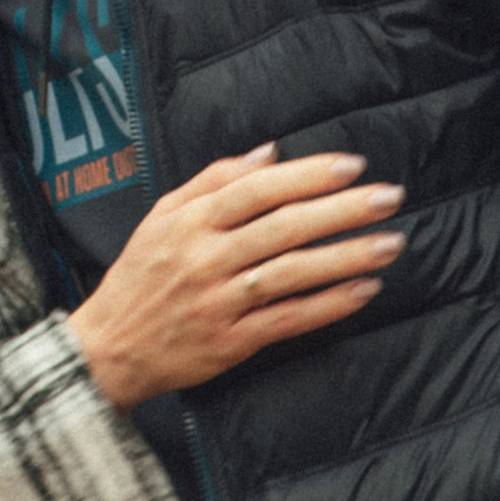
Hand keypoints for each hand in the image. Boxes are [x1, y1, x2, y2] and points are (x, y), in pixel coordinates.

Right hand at [69, 150, 403, 410]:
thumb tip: (270, 152)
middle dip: (343, 210)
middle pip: (284, 227)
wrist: (109, 348)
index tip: (352, 166)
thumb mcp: (162, 216)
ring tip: (390, 243)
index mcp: (190, 222)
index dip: (308, 175)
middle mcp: (205, 259)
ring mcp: (219, 302)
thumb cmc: (140, 276)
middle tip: (390, 198)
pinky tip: (363, 289)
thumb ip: (213, 180)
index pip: (258, 189)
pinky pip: (288, 319)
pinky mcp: (231, 342)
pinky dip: (328, 305)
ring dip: (346, 257)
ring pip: (293, 273)